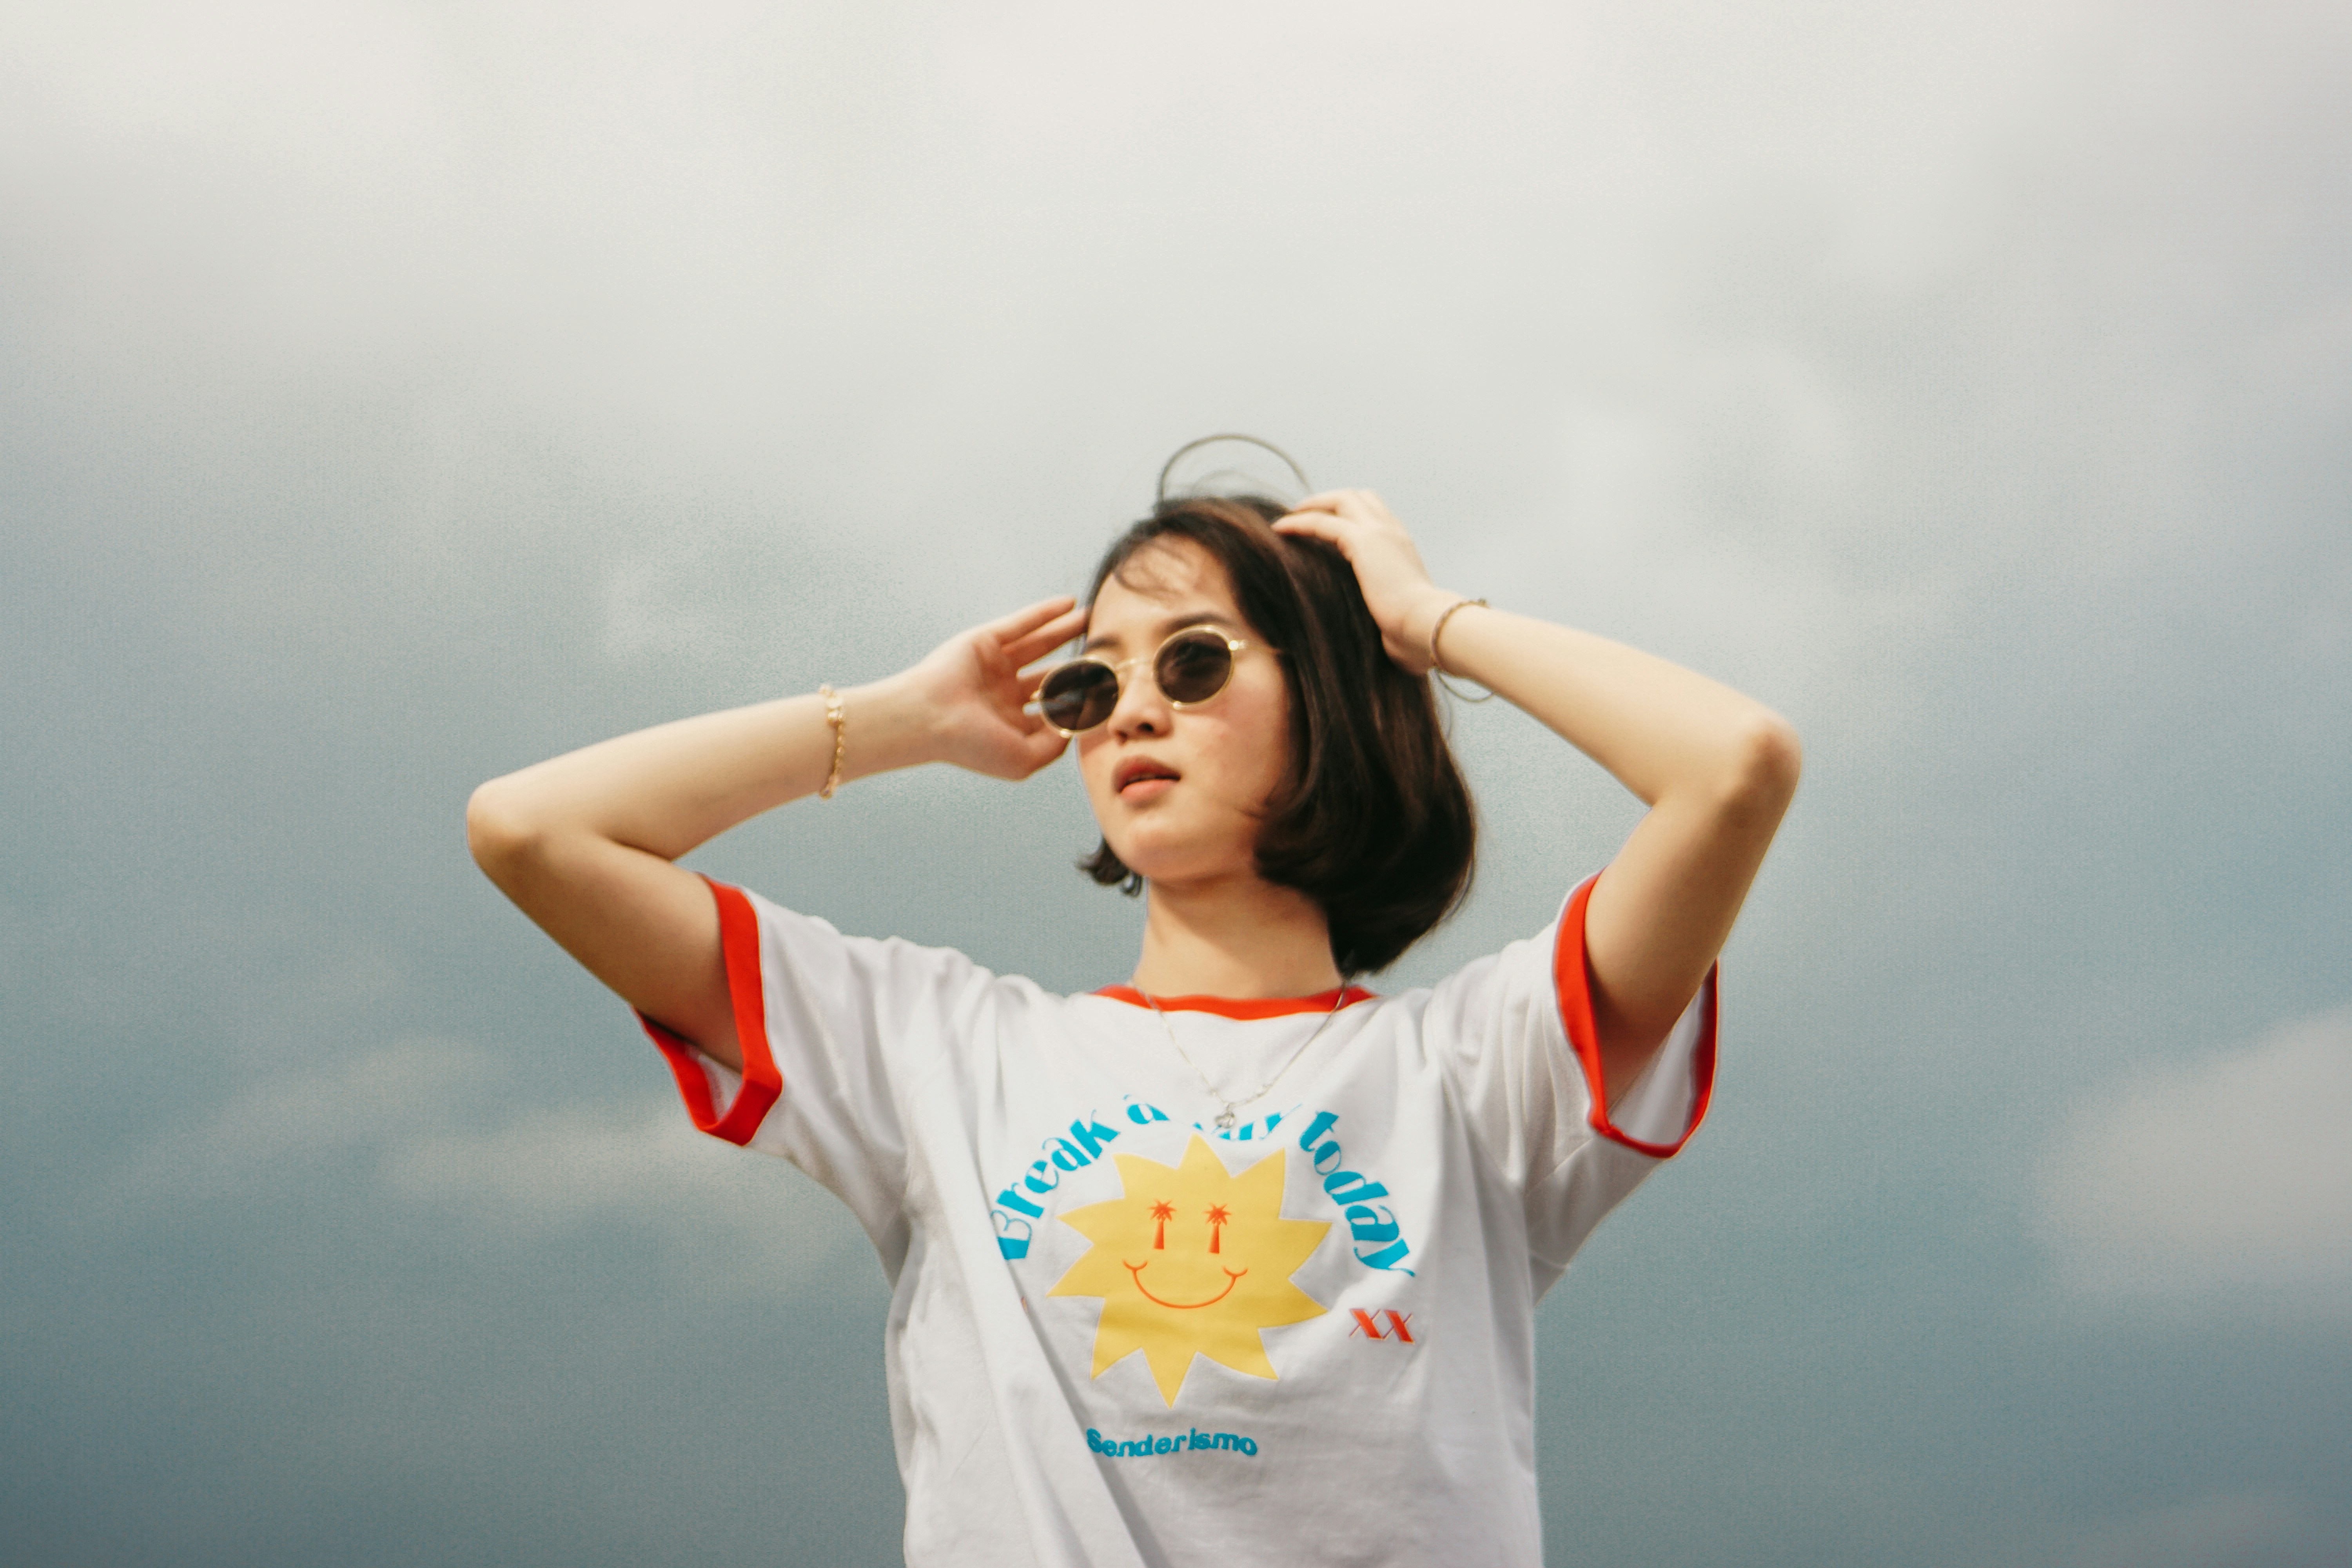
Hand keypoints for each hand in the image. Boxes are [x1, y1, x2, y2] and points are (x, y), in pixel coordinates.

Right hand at [898, 596, 1090, 780]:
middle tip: (1108, 653)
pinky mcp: (985, 641)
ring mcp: (995, 665)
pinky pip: (1021, 623)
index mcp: (1011, 724)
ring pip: (1039, 644)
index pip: (1054, 710)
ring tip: (1094, 620)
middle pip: (1050, 674)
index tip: (1111, 692)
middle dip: (1078, 665)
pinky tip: (1070, 604)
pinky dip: (1045, 613)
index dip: (1082, 701)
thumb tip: (1080, 726)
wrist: (929, 719)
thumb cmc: (972, 745)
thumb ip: (1055, 745)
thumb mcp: (1023, 759)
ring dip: (1066, 631)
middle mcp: (1004, 694)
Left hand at [1273, 490, 1458, 673]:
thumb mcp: (1399, 614)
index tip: (1323, 526)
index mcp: (1403, 547)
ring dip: (1312, 504)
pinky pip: (1323, 521)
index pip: (1376, 515)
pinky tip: (1279, 530)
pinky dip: (1299, 522)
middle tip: (1301, 515)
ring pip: (1341, 499)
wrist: (1428, 628)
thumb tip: (1381, 637)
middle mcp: (1393, 533)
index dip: (1349, 514)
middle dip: (1329, 500)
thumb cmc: (1416, 634)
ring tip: (1288, 519)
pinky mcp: (1363, 542)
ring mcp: (1380, 533)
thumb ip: (1387, 611)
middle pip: (1359, 497)